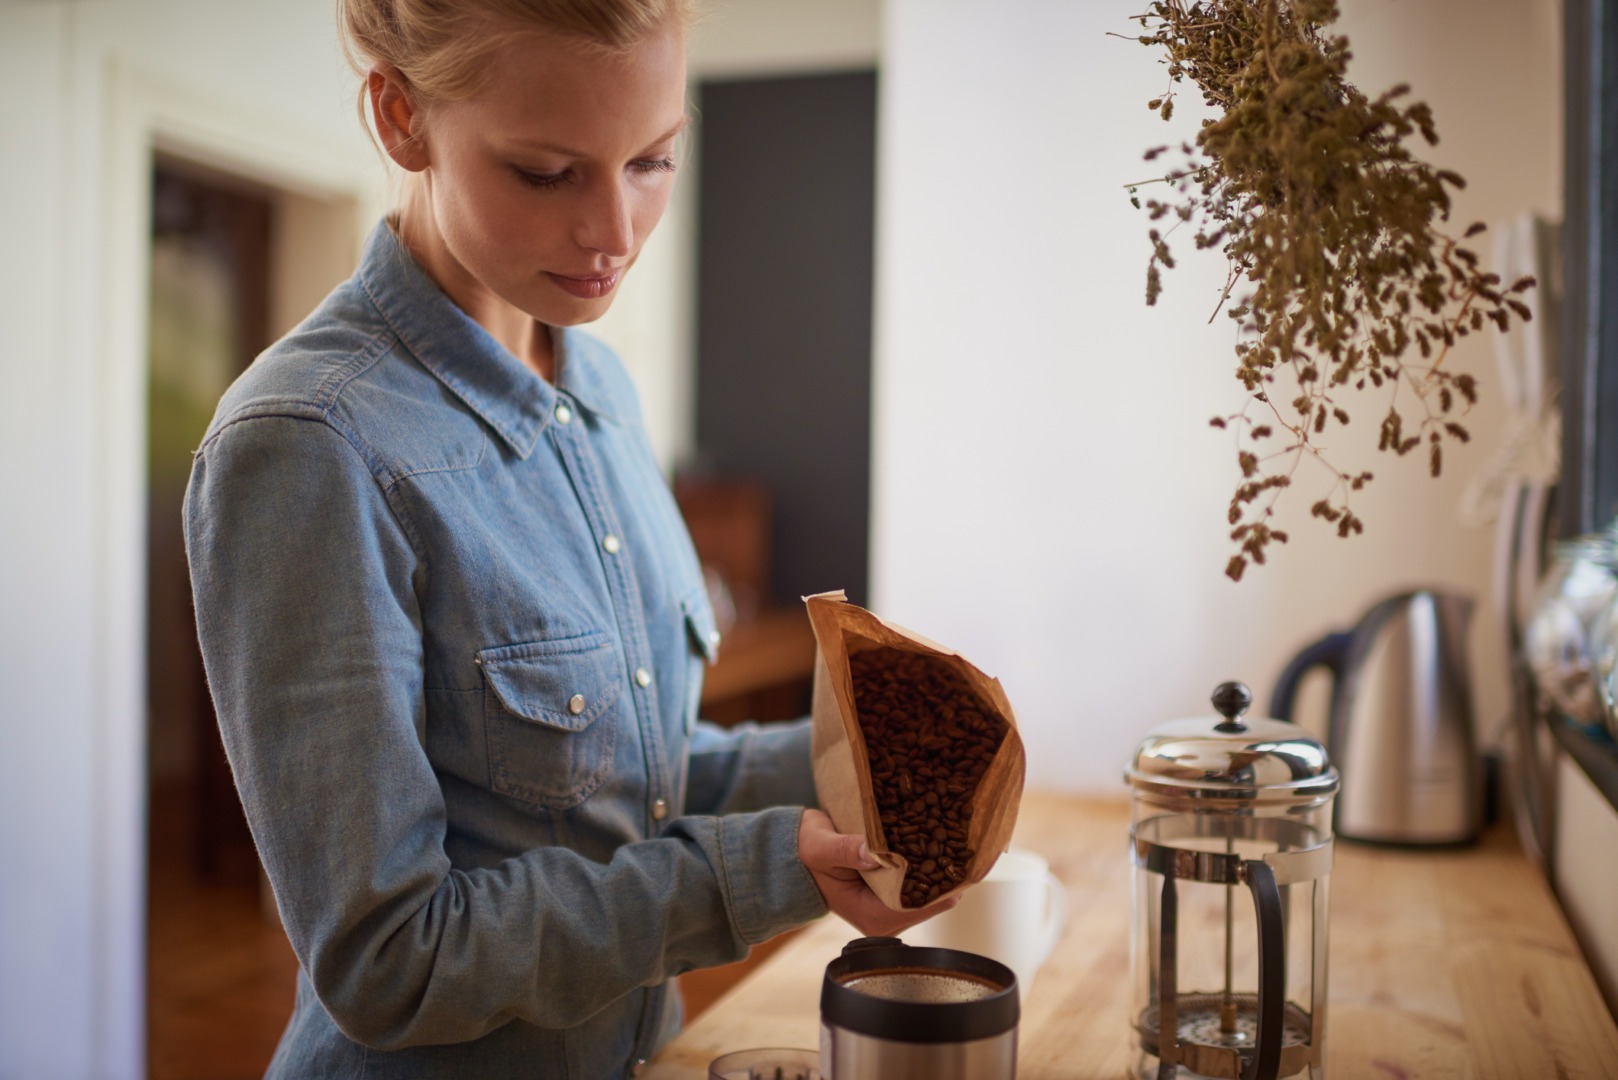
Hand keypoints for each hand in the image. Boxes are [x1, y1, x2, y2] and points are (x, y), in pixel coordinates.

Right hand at [797, 808, 957, 937]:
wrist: (793, 855)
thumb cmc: (805, 853)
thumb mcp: (823, 848)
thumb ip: (848, 850)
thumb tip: (877, 853)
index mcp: (872, 917)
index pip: (919, 906)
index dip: (940, 883)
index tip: (957, 858)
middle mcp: (886, 920)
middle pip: (931, 899)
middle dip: (944, 871)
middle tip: (962, 840)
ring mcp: (891, 908)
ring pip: (929, 890)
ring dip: (938, 864)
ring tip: (953, 836)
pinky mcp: (893, 894)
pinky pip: (919, 880)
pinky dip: (927, 862)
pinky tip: (938, 839)